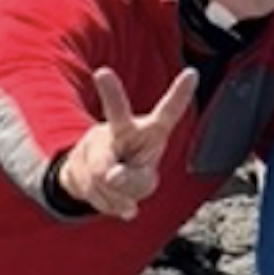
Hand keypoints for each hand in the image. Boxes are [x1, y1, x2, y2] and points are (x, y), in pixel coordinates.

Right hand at [58, 66, 196, 220]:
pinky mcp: (80, 160)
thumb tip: (112, 176)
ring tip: (118, 187)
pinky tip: (105, 193)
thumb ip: (136, 182)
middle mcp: (123, 129)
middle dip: (111, 93)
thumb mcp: (143, 181)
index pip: (168, 113)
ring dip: (116, 194)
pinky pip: (95, 191)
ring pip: (107, 175)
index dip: (180, 95)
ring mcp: (99, 142)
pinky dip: (104, 202)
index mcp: (149, 131)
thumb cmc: (131, 173)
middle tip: (103, 72)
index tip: (193, 73)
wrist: (90, 178)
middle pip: (117, 112)